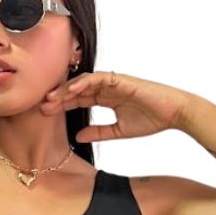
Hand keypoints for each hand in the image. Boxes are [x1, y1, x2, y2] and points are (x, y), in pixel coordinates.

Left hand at [40, 70, 192, 140]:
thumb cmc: (151, 120)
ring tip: (52, 98)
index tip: (46, 113)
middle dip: (59, 97)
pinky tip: (72, 89)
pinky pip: (98, 77)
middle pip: (77, 90)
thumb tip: (77, 136)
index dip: (62, 105)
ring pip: (84, 82)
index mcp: (106, 98)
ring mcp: (113, 82)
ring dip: (67, 89)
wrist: (173, 113)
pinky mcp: (121, 79)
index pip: (79, 100)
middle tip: (42, 106)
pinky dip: (84, 82)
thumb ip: (99, 132)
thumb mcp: (118, 131)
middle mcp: (107, 88)